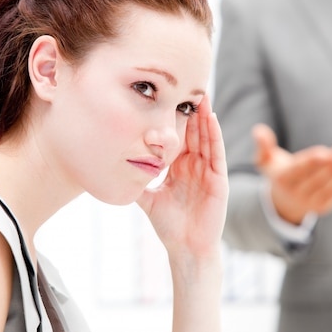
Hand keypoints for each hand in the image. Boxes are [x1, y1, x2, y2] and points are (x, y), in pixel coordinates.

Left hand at [137, 95, 227, 260]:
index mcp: (180, 168)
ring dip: (204, 117)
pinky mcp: (218, 179)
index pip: (178, 137)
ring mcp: (208, 171)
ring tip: (200, 95)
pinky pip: (216, 153)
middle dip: (191, 110)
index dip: (175, 118)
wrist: (185, 248)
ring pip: (206, 138)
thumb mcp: (148, 199)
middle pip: (194, 132)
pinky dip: (214, 135)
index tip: (168, 97)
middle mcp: (195, 166)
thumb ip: (136, 182)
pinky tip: (211, 118)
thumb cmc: (169, 225)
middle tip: (187, 84)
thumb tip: (113, 169)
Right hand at [252, 123, 331, 224]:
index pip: (298, 170)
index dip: (311, 161)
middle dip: (330, 164)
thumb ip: (263, 145)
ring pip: (327, 187)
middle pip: (315, 178)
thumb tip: (258, 130)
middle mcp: (294, 193)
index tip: (324, 152)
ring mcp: (309, 203)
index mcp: (281, 180)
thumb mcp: (266, 160)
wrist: (284, 202)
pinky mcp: (322, 208)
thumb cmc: (278, 173)